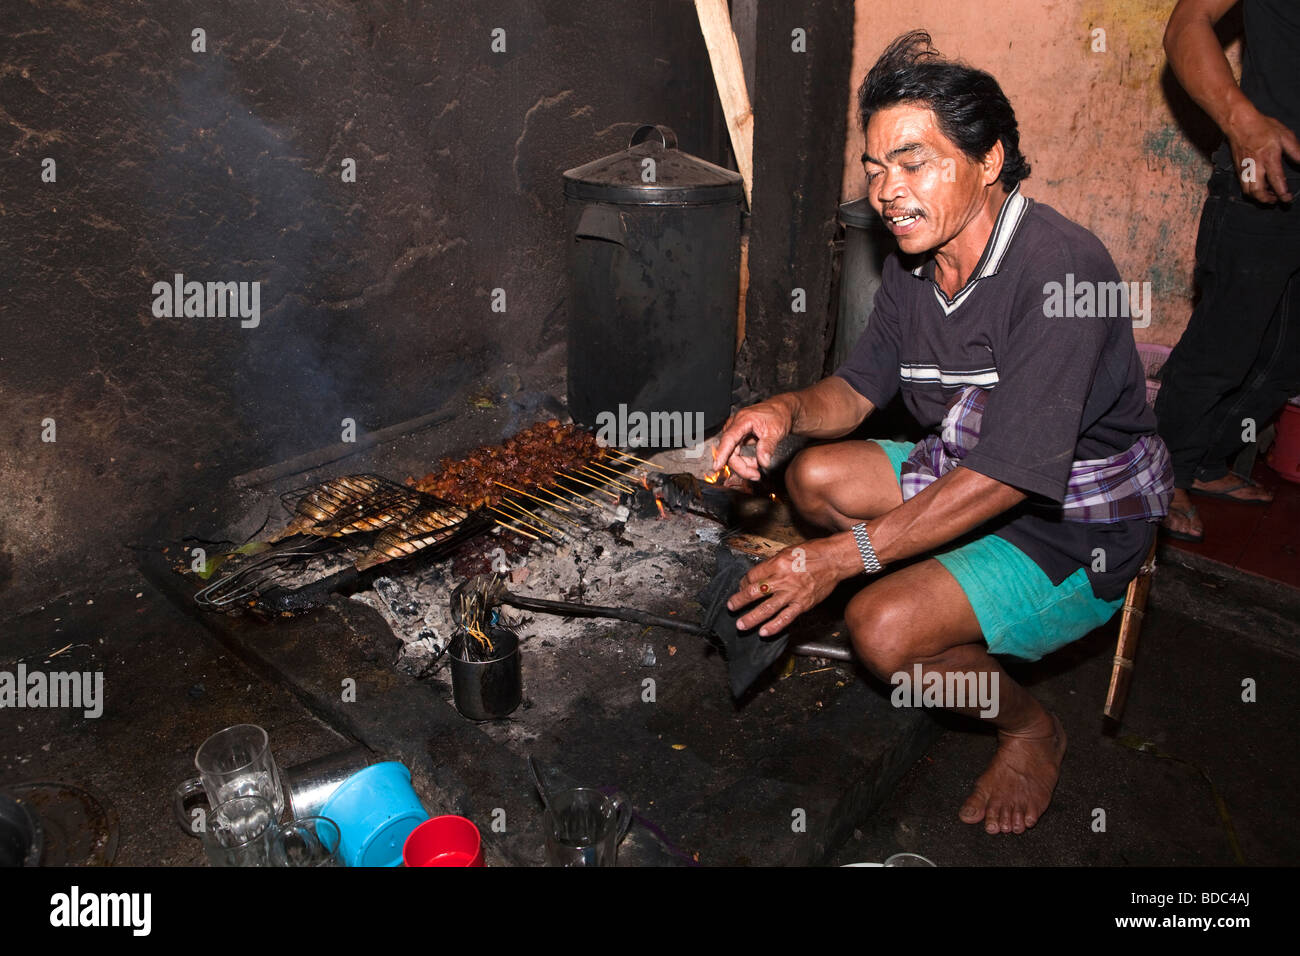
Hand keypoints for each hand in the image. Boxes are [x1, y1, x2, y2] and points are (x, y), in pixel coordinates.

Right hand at [711, 397, 794, 481]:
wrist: (782, 410)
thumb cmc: (778, 414)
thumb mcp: (776, 431)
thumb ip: (768, 446)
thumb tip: (763, 462)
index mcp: (743, 420)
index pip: (729, 439)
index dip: (722, 454)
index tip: (717, 466)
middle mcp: (735, 425)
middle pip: (730, 451)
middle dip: (741, 466)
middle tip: (755, 475)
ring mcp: (736, 431)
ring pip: (732, 454)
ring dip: (743, 465)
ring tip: (758, 468)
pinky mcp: (738, 437)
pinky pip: (736, 453)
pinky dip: (745, 461)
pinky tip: (755, 462)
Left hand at [725, 536, 857, 636]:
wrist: (834, 560)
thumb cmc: (812, 553)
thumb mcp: (787, 552)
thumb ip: (771, 565)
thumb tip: (757, 576)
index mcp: (777, 564)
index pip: (753, 576)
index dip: (744, 582)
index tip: (742, 587)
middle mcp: (782, 580)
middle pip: (754, 593)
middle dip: (740, 601)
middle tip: (731, 607)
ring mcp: (792, 594)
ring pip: (767, 609)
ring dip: (751, 618)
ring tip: (741, 625)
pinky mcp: (803, 604)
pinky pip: (785, 618)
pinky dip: (774, 627)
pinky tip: (764, 632)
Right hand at [1225, 106, 1299, 203]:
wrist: (1240, 124)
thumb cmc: (1263, 128)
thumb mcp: (1285, 136)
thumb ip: (1296, 151)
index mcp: (1269, 157)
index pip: (1276, 179)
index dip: (1282, 192)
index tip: (1288, 199)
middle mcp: (1255, 166)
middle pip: (1257, 191)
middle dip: (1267, 199)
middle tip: (1277, 199)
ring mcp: (1244, 169)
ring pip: (1248, 191)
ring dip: (1258, 197)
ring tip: (1269, 195)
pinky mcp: (1238, 170)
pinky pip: (1243, 186)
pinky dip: (1252, 191)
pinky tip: (1261, 186)